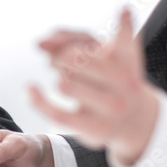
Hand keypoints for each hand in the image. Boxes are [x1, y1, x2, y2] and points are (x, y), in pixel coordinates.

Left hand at [30, 7, 159, 166]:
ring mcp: (110, 107)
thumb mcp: (104, 51)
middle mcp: (121, 83)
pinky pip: (58, 114)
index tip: (57, 46)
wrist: (137, 119)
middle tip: (57, 62)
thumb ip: (72, 38)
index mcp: (124, 59)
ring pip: (65, 84)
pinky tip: (29, 90)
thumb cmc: (115, 79)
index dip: (63, 42)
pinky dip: (38, 101)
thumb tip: (40, 42)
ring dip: (58, 77)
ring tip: (62, 77)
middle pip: (74, 59)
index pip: (84, 41)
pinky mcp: (96, 128)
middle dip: (59, 58)